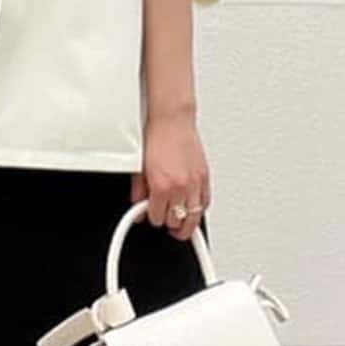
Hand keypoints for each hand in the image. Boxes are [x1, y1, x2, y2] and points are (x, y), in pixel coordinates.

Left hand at [130, 113, 210, 243]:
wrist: (171, 120)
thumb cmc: (156, 138)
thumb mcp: (140, 168)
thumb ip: (138, 192)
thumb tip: (138, 207)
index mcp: (162, 186)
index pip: (157, 218)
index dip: (152, 218)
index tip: (150, 214)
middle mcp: (180, 187)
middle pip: (177, 222)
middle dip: (169, 224)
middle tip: (165, 221)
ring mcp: (195, 182)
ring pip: (194, 218)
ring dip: (186, 223)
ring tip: (180, 225)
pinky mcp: (205, 176)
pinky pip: (206, 203)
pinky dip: (199, 209)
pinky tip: (191, 209)